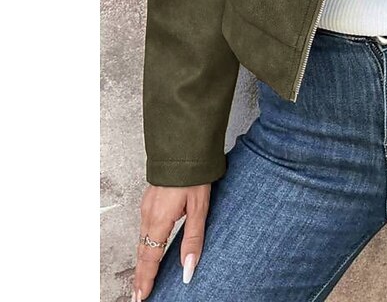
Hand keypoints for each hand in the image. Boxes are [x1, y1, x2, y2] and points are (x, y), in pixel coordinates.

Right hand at [133, 183, 209, 299]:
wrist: (183, 149)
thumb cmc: (194, 175)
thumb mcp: (199, 209)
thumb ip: (193, 239)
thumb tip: (188, 267)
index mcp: (159, 220)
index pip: (150, 258)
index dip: (146, 279)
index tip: (142, 297)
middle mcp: (148, 214)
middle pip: (142, 251)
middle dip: (141, 275)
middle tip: (139, 295)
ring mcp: (147, 206)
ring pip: (141, 239)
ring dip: (142, 260)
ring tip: (143, 277)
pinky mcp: (150, 199)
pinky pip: (144, 227)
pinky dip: (144, 243)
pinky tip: (149, 247)